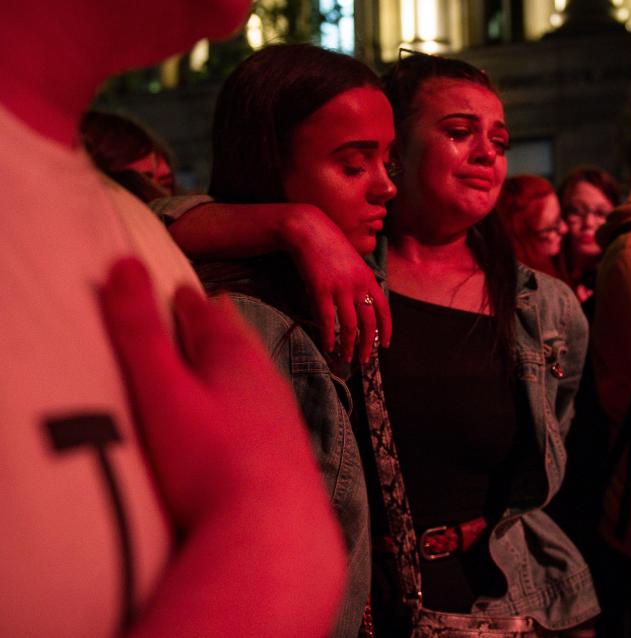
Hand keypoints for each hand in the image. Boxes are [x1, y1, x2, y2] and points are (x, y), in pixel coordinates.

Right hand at [98, 256, 320, 524]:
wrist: (271, 534)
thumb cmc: (208, 462)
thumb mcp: (160, 390)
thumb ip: (140, 331)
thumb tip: (125, 264)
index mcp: (234, 360)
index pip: (208, 317)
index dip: (187, 302)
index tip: (179, 289)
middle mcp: (266, 383)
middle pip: (240, 343)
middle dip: (219, 326)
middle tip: (211, 309)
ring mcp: (282, 421)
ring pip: (259, 377)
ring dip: (240, 364)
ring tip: (230, 357)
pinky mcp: (287, 457)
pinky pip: (268, 415)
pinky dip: (253, 404)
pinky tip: (250, 422)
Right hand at [279, 207, 390, 363]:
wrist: (309, 230)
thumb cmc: (330, 246)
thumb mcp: (352, 264)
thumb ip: (358, 285)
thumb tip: (357, 309)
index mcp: (369, 278)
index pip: (384, 310)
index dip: (386, 330)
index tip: (385, 345)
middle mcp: (358, 285)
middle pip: (368, 323)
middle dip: (368, 345)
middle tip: (364, 360)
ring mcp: (340, 288)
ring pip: (350, 325)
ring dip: (349, 346)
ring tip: (346, 358)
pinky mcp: (321, 290)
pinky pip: (328, 320)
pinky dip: (329, 336)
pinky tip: (328, 347)